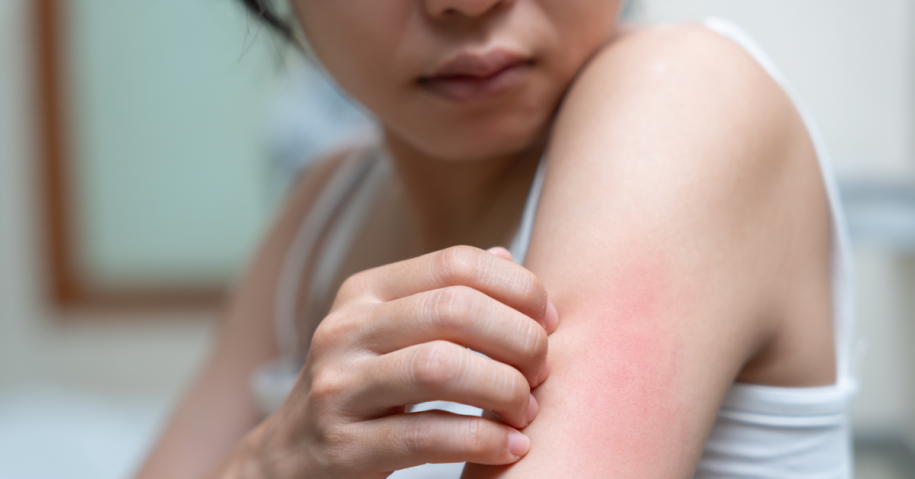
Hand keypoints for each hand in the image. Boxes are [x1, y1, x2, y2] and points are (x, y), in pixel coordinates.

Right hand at [240, 245, 558, 477]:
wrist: (289, 461)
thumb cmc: (362, 389)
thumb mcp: (388, 331)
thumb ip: (443, 296)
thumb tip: (507, 257)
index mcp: (365, 293)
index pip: (454, 264)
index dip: (517, 287)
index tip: (549, 321)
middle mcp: (346, 330)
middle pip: (453, 310)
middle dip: (518, 338)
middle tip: (542, 369)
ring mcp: (338, 388)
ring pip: (440, 368)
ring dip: (503, 388)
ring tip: (526, 408)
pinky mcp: (343, 447)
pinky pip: (427, 436)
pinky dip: (483, 440)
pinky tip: (511, 446)